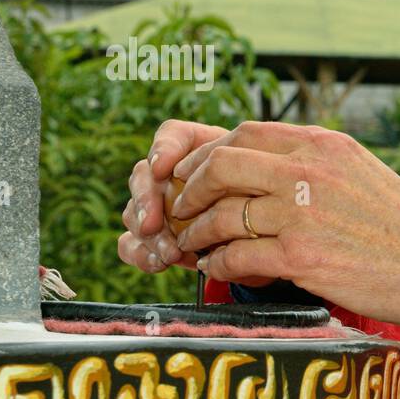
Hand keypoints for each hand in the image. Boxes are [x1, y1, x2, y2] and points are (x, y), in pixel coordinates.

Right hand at [117, 118, 272, 286]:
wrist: (269, 240)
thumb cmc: (269, 205)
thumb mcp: (265, 189)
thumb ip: (244, 180)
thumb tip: (226, 183)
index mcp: (199, 152)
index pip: (173, 136)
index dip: (163, 149)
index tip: (163, 168)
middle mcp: (172, 176)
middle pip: (143, 175)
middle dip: (146, 199)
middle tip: (154, 223)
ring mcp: (158, 207)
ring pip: (134, 212)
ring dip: (148, 233)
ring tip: (171, 252)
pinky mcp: (153, 238)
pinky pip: (130, 243)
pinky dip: (140, 253)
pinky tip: (159, 262)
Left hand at [170, 120, 399, 344]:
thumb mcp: (362, 174)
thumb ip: (315, 166)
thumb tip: (267, 171)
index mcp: (325, 144)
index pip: (246, 133)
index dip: (208, 155)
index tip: (196, 176)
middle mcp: (309, 171)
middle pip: (222, 165)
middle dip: (191, 188)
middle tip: (182, 209)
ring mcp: (302, 213)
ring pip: (221, 214)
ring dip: (198, 232)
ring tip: (194, 245)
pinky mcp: (300, 258)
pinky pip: (236, 256)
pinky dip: (217, 265)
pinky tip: (218, 270)